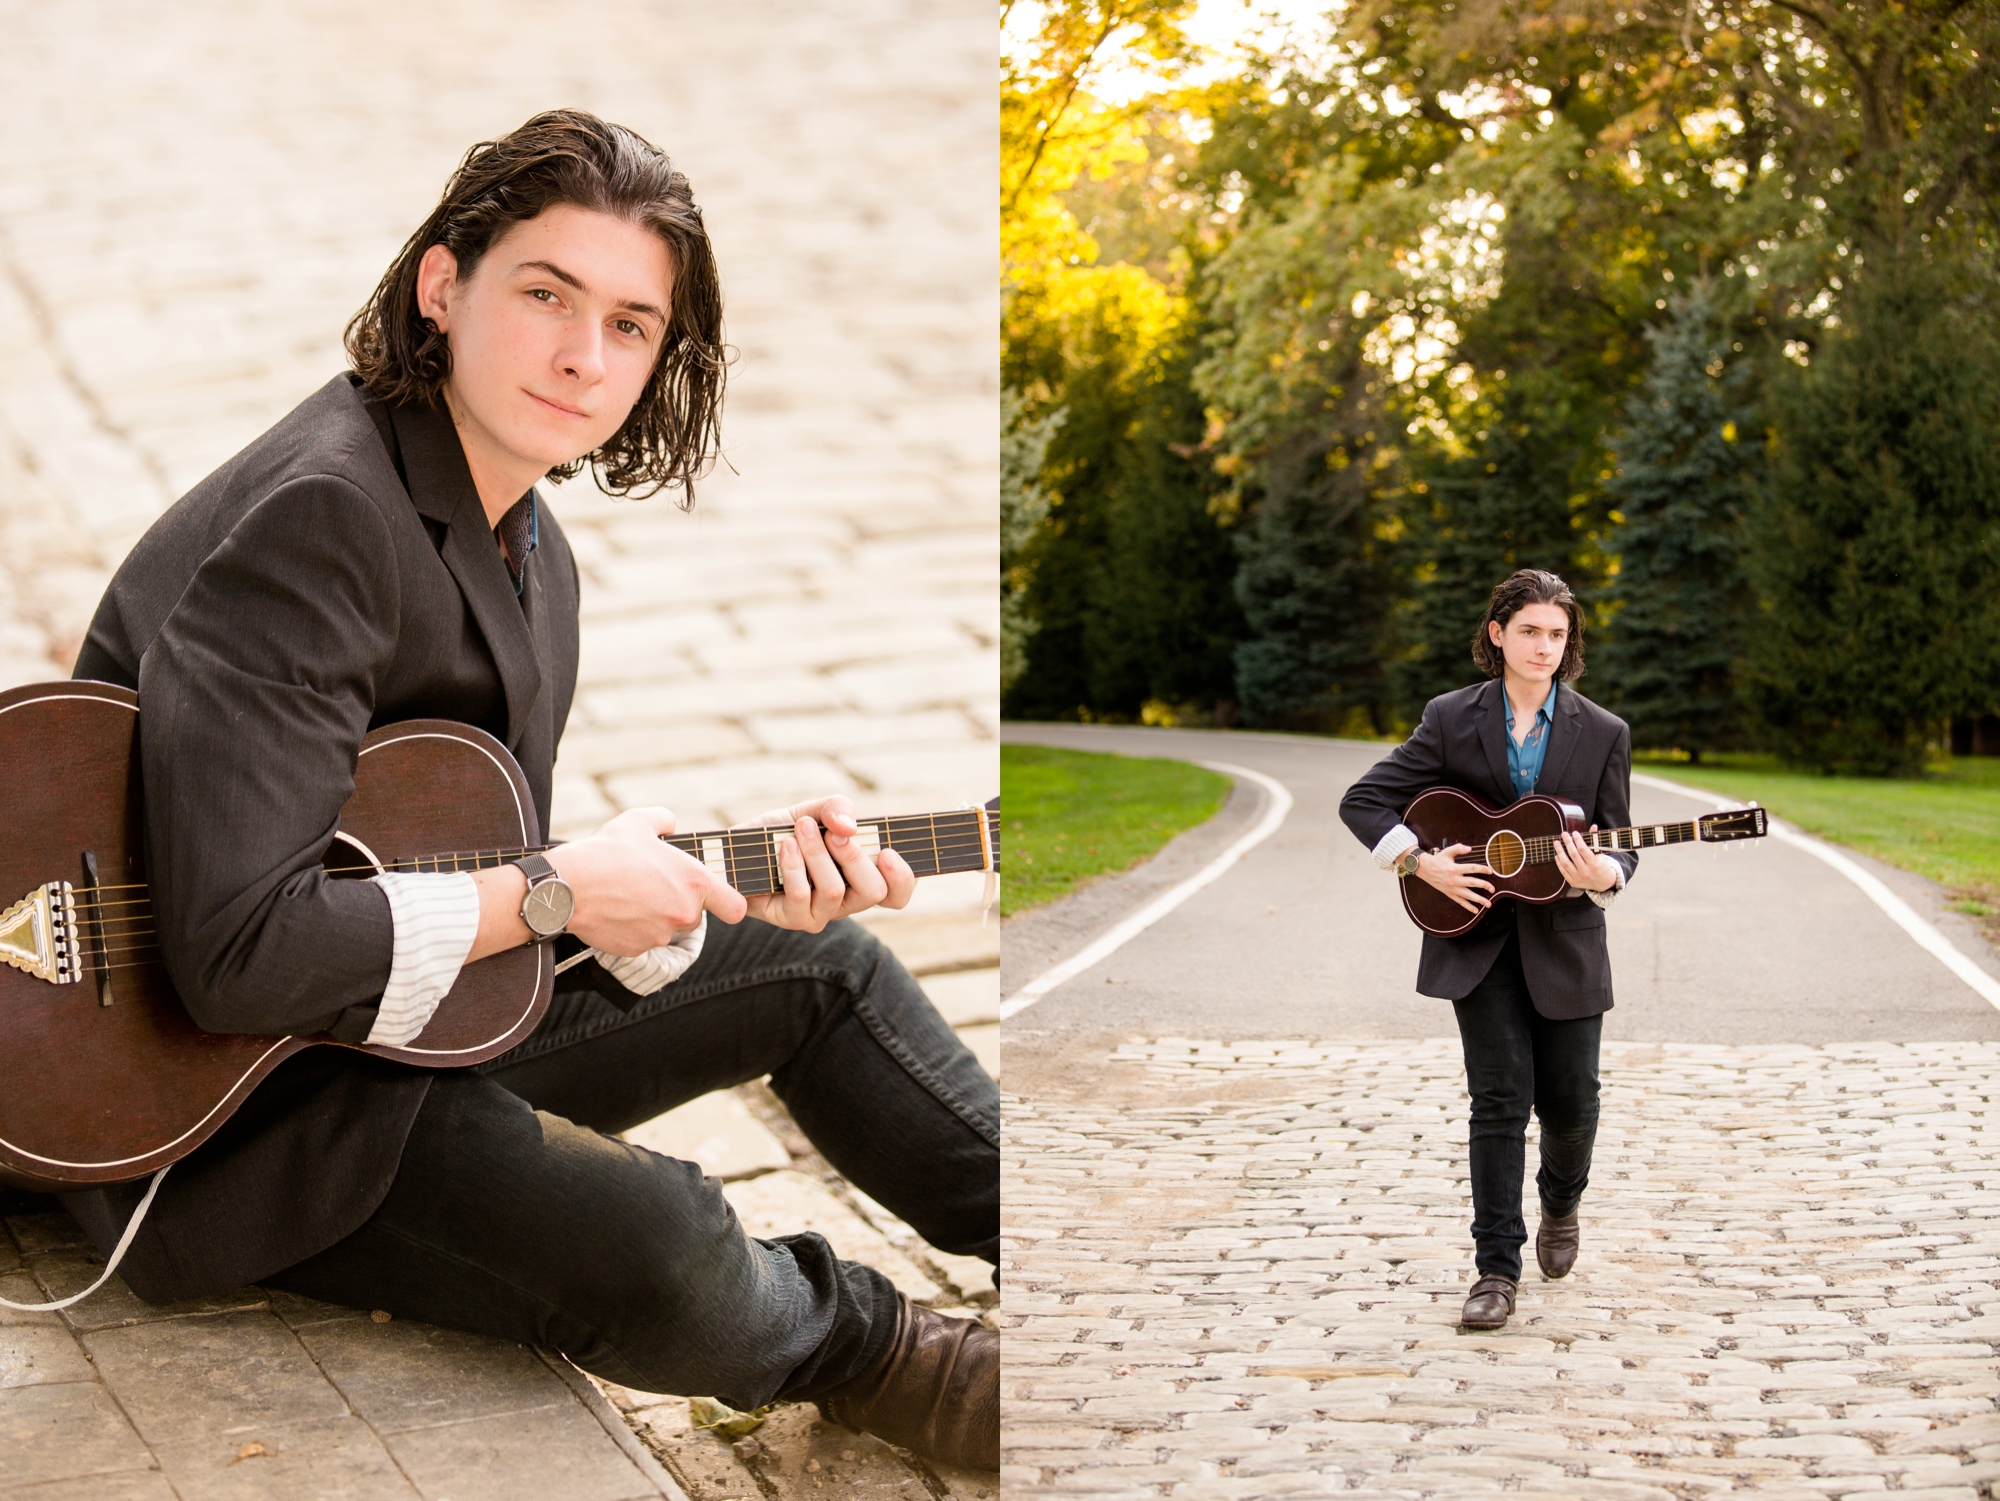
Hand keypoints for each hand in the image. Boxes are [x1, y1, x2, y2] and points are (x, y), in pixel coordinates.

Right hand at [544, 806, 746, 957]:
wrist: (567, 887)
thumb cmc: (605, 851)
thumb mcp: (638, 820)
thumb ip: (665, 820)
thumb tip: (671, 824)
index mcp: (694, 882)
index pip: (736, 907)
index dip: (728, 902)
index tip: (717, 897)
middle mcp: (684, 913)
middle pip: (695, 914)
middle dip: (679, 902)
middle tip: (652, 883)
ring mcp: (661, 935)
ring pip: (668, 927)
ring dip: (656, 915)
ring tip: (628, 893)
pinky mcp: (638, 950)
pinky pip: (644, 939)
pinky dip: (633, 928)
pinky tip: (614, 910)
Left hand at [736, 795, 916, 931]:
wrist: (740, 847)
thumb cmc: (784, 830)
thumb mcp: (813, 810)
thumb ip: (837, 808)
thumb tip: (849, 827)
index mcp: (863, 877)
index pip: (898, 894)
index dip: (903, 878)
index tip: (889, 852)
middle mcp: (847, 901)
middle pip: (874, 892)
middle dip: (855, 857)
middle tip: (834, 833)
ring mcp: (820, 914)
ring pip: (835, 891)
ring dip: (817, 854)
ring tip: (799, 830)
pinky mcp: (792, 918)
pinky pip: (802, 896)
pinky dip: (794, 866)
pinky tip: (784, 847)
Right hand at [1416, 843, 1495, 914]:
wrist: (1424, 869)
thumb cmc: (1437, 860)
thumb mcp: (1447, 851)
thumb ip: (1459, 848)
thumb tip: (1470, 848)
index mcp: (1455, 868)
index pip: (1472, 868)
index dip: (1483, 869)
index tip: (1491, 871)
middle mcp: (1454, 879)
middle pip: (1472, 883)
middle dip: (1484, 886)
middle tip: (1493, 888)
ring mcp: (1452, 888)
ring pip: (1468, 895)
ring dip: (1479, 900)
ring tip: (1488, 903)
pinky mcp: (1449, 893)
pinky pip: (1460, 902)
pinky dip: (1468, 907)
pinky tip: (1476, 910)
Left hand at [1552, 826, 1619, 892]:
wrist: (1604, 884)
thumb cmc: (1602, 866)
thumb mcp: (1602, 854)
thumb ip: (1596, 840)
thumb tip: (1593, 826)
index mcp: (1594, 864)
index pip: (1583, 850)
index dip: (1578, 840)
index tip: (1575, 833)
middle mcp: (1586, 872)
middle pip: (1573, 855)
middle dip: (1567, 843)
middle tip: (1564, 834)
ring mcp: (1579, 878)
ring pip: (1566, 863)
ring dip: (1560, 852)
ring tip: (1556, 843)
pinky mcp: (1573, 882)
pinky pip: (1563, 872)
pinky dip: (1559, 863)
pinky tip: (1557, 855)